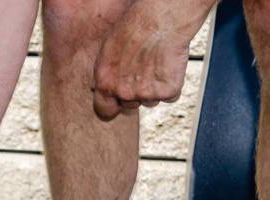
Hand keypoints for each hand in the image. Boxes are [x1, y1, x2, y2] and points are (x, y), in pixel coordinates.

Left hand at [92, 0, 210, 120]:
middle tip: (144, 70)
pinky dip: (172, 84)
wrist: (161, 19)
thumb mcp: (107, 51)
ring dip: (155, 88)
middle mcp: (124, 93)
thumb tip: (96, 88)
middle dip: (136, 93)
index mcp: (105, 84)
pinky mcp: (168, 91)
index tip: (119, 100)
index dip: (113, 105)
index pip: (105, 110)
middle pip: (130, 105)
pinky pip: (171, 96)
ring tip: (157, 64)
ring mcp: (147, 95)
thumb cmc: (134, 27)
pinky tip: (169, 66)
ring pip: (151, 101)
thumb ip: (104, 74)